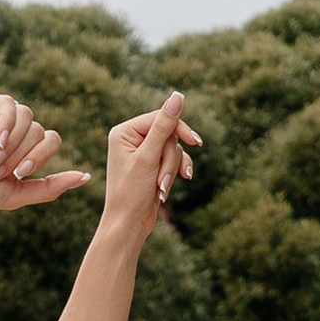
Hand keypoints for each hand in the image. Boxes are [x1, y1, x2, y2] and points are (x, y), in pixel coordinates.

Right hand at [0, 93, 95, 213]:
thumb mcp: (17, 194)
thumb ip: (50, 187)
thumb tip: (86, 177)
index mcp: (23, 150)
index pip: (51, 141)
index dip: (40, 157)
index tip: (19, 174)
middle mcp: (13, 132)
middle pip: (39, 131)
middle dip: (21, 153)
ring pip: (27, 117)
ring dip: (13, 141)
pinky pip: (9, 104)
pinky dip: (7, 122)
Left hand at [96, 91, 200, 243]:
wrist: (128, 224)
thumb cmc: (132, 191)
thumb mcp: (150, 157)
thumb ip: (165, 126)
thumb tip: (178, 96)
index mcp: (124, 131)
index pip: (161, 117)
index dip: (179, 129)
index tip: (195, 142)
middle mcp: (131, 138)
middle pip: (169, 135)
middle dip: (169, 159)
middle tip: (161, 180)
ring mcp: (143, 152)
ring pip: (173, 149)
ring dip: (171, 169)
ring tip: (160, 189)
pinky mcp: (152, 164)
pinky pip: (174, 159)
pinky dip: (175, 172)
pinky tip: (172, 186)